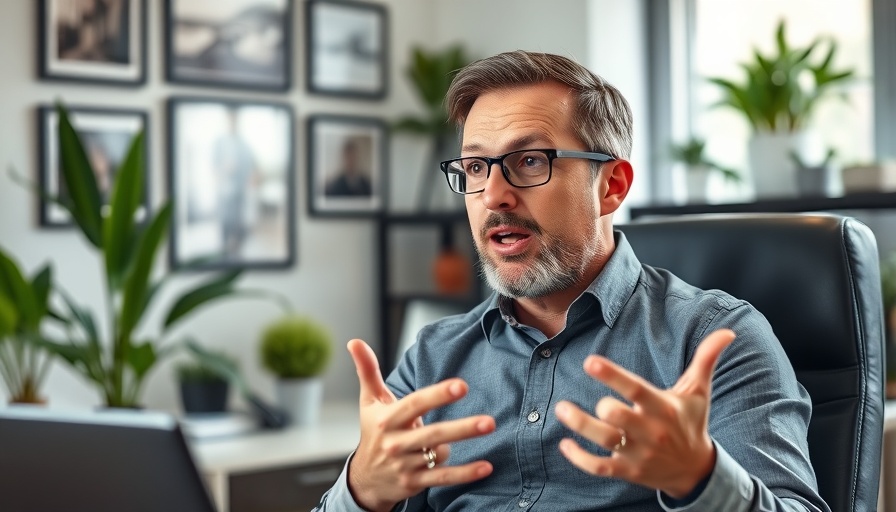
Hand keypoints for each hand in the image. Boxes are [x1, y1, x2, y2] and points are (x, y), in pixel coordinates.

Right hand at [346, 339, 494, 511]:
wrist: (364, 479)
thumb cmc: (373, 432)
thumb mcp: (368, 402)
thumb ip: (367, 370)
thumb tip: (354, 342)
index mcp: (388, 419)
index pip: (415, 404)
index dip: (438, 395)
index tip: (461, 386)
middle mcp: (396, 443)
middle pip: (434, 434)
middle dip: (462, 428)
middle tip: (489, 422)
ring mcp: (406, 465)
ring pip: (440, 453)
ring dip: (456, 444)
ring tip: (471, 431)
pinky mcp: (414, 483)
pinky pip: (443, 478)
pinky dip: (466, 474)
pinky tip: (486, 467)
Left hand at [554, 329, 735, 498]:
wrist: (697, 471)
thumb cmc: (692, 423)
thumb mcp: (698, 392)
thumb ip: (706, 359)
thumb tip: (728, 331)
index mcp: (663, 407)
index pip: (636, 389)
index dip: (612, 375)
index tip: (590, 362)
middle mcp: (650, 431)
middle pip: (618, 417)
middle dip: (603, 407)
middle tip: (591, 399)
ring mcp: (638, 453)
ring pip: (603, 440)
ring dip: (579, 425)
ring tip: (561, 409)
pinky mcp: (627, 471)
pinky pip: (599, 467)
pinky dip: (579, 458)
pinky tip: (565, 444)